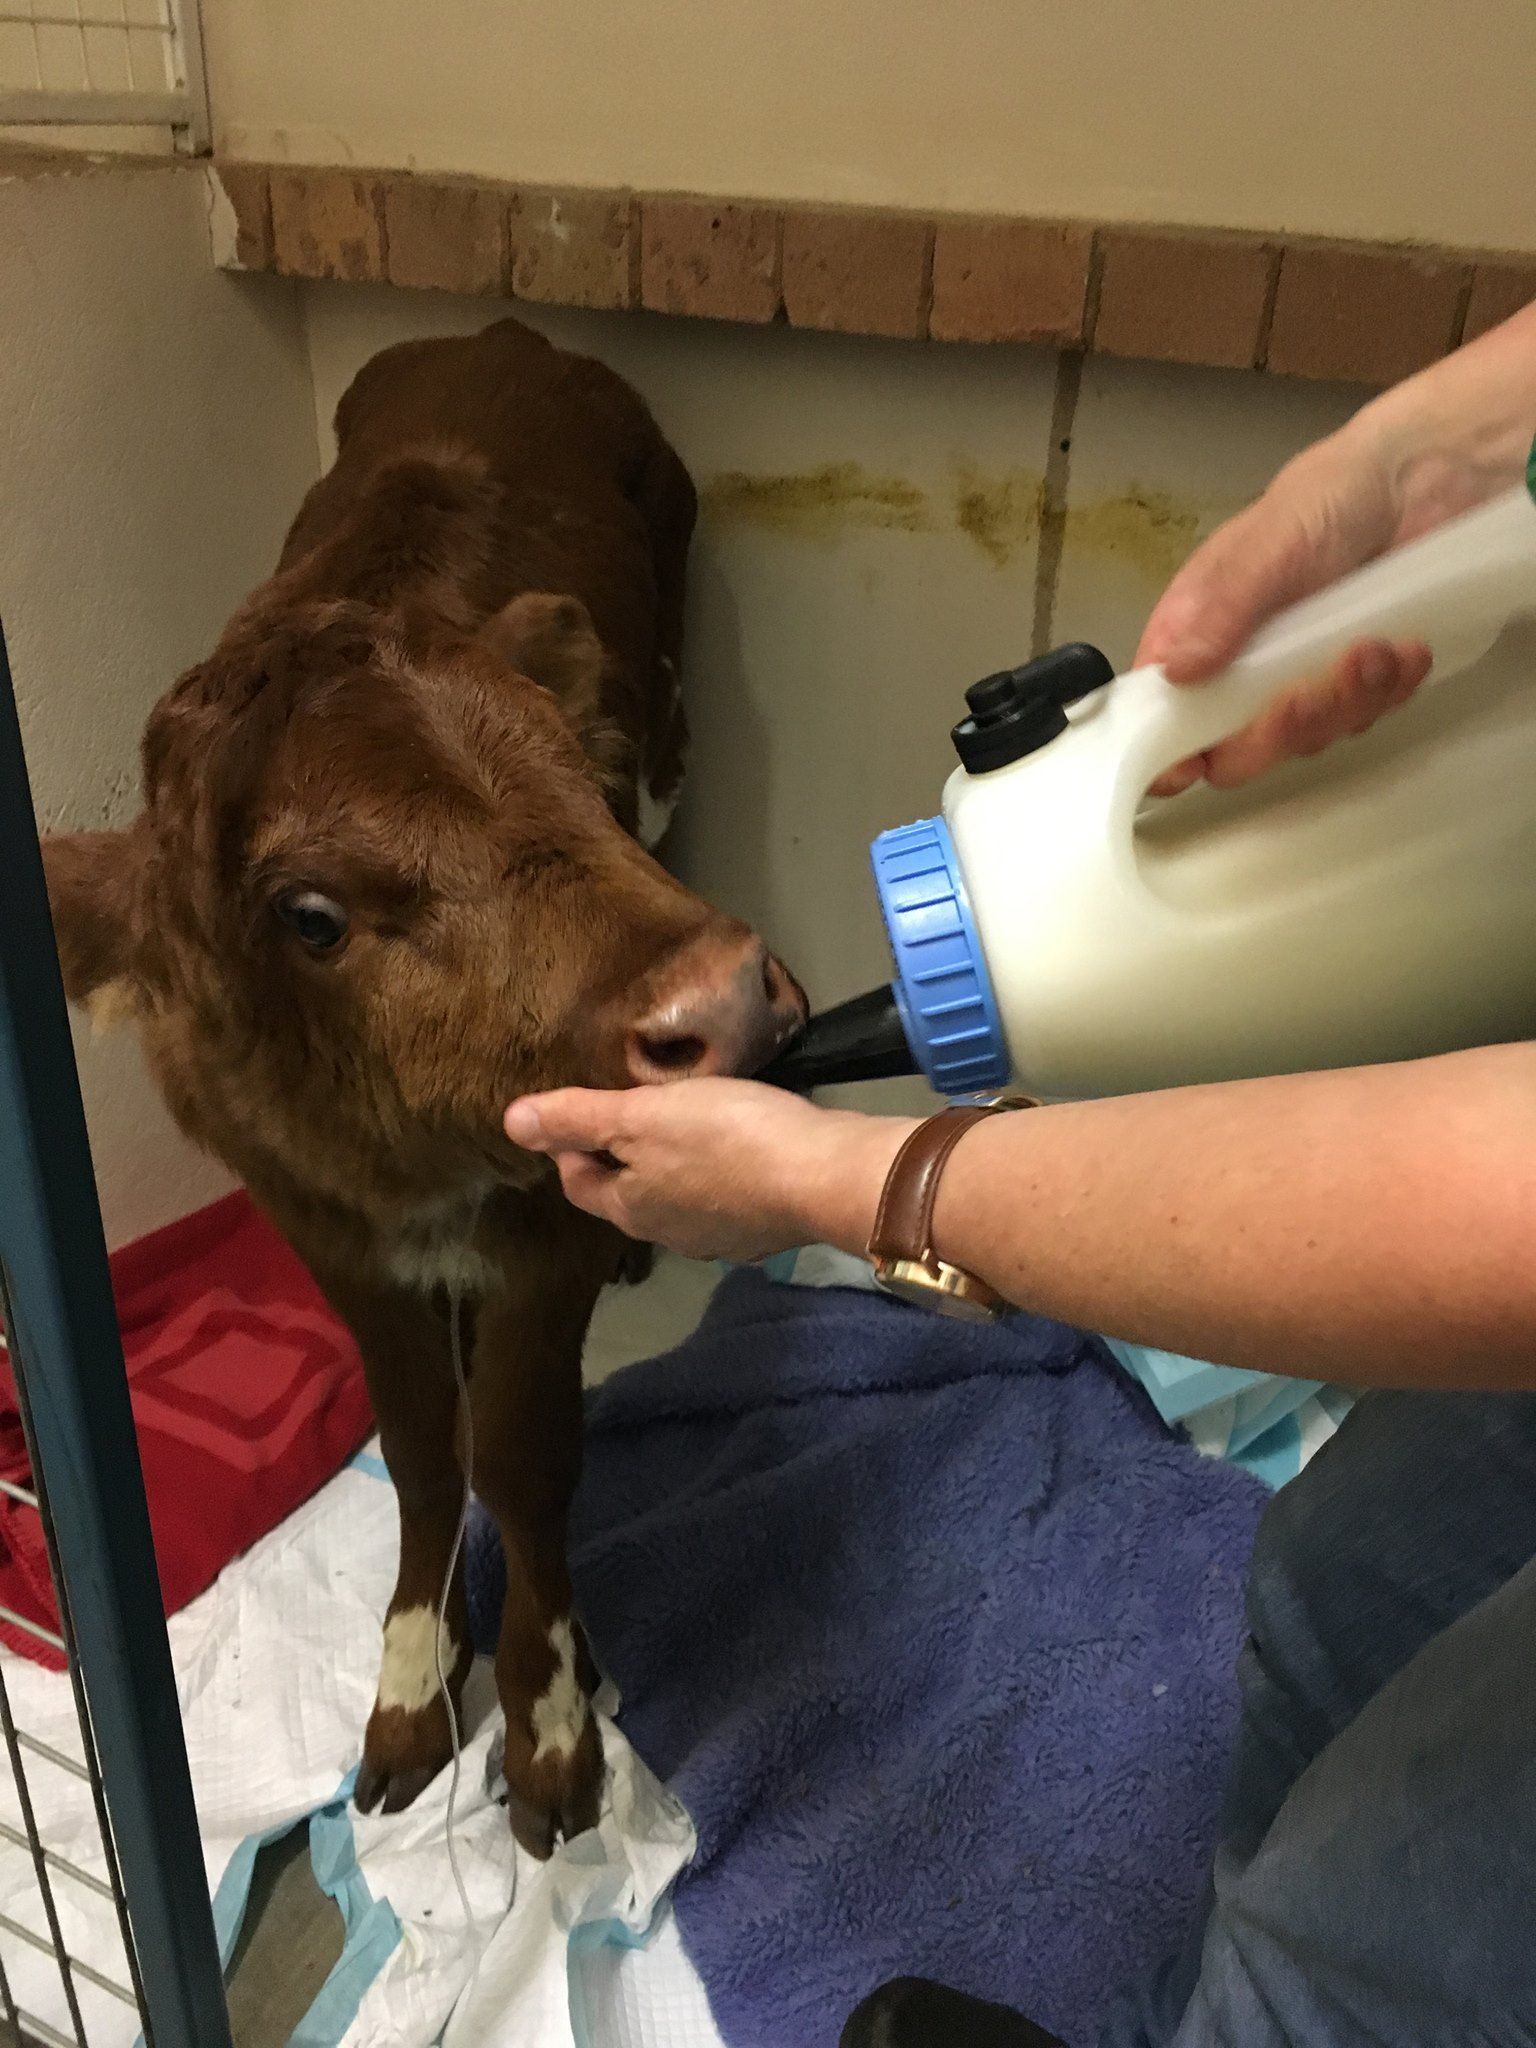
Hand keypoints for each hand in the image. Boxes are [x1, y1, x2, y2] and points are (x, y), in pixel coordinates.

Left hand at [505, 1079, 910, 1261]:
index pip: (577, 1182)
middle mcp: (666, 1234)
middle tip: (636, 1111)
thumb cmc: (725, 1137)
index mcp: (628, 1208)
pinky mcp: (760, 1233)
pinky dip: (718, 1179)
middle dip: (621, 1158)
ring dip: (671, 1169)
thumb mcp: (642, 1115)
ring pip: (675, 1201)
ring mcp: (717, 1240)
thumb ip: (578, 1118)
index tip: (584, 1109)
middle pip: (625, 1195)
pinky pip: (722, 1203)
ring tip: (687, 1124)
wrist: (822, 1176)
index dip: (570, 1146)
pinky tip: (737, 1151)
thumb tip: (510, 1123)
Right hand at [1136, 423, 1433, 794]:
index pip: (1161, 713)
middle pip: (1237, 748)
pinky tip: (1405, 648)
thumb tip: (1174, 672)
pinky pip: (1363, 718)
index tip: (1191, 765)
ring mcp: (1300, 677)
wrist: (1424, 479)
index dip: (1168, 751)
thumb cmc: (1328, 498)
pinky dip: (1388, 691)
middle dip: (1278, 731)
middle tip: (1310, 695)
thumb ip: (1223, 609)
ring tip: (1378, 646)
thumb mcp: (1268, 545)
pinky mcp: (1356, 682)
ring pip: (1307, 738)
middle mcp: (1241, 666)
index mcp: (1198, 632)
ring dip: (1345, 703)